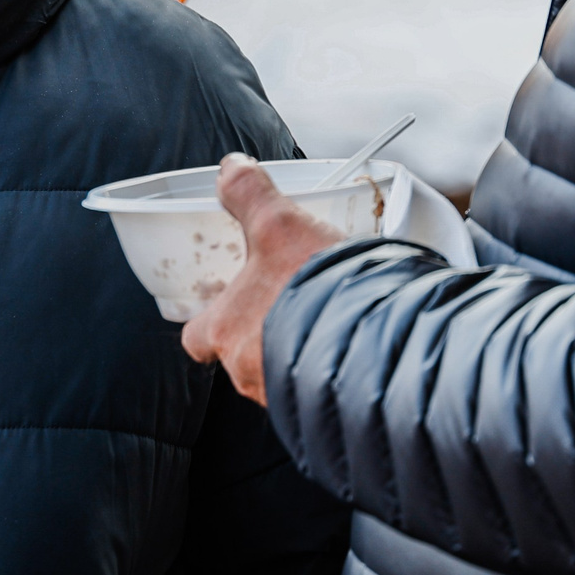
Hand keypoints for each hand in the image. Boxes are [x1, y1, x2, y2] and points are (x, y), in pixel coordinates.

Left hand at [181, 154, 342, 404]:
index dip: (208, 318)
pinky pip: (314, 387)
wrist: (377, 344)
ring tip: (323, 318)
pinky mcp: (324, 405)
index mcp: (226, 332)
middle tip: (285, 303)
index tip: (223, 302)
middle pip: (239, 354)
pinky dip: (326, 366)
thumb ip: (250, 194)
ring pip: (276, 372)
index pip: (197, 336)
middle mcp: (248, 372)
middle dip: (259, 330)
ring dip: (293, 348)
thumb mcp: (279, 225)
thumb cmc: (317, 290)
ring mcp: (285, 395)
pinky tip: (349, 340)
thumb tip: (231, 169)